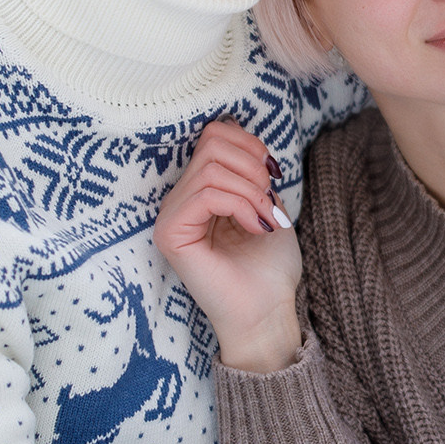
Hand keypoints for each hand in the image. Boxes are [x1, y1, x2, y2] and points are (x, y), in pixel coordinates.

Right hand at [153, 118, 302, 373]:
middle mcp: (178, 199)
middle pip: (212, 142)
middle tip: (268, 201)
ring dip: (251, 190)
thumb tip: (238, 131)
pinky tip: (255, 227)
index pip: (214, 134)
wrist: (267, 312)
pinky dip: (241, 204)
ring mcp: (170, 216)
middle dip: (252, 166)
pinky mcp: (170, 234)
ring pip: (211, 167)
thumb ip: (251, 169)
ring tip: (264, 219)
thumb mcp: (267, 203)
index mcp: (199, 190)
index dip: (250, 145)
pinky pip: (206, 193)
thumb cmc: (269, 266)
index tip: (273, 178)